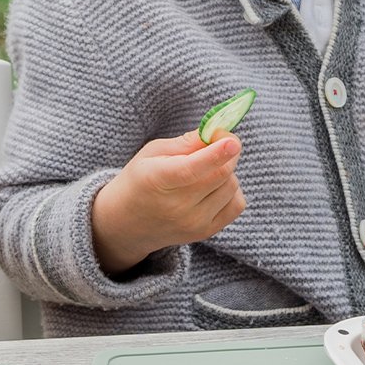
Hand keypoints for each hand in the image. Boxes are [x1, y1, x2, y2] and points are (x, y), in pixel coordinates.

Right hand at [92, 130, 245, 273]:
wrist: (128, 223)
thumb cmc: (140, 179)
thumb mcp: (152, 153)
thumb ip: (186, 142)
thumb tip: (219, 133)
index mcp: (156, 180)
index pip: (190, 169)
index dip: (215, 154)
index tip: (233, 141)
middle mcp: (176, 206)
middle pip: (220, 174)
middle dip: (227, 151)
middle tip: (218, 141)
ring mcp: (193, 222)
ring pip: (231, 186)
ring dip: (227, 170)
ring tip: (207, 169)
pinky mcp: (206, 231)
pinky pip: (237, 204)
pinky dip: (232, 189)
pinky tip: (215, 186)